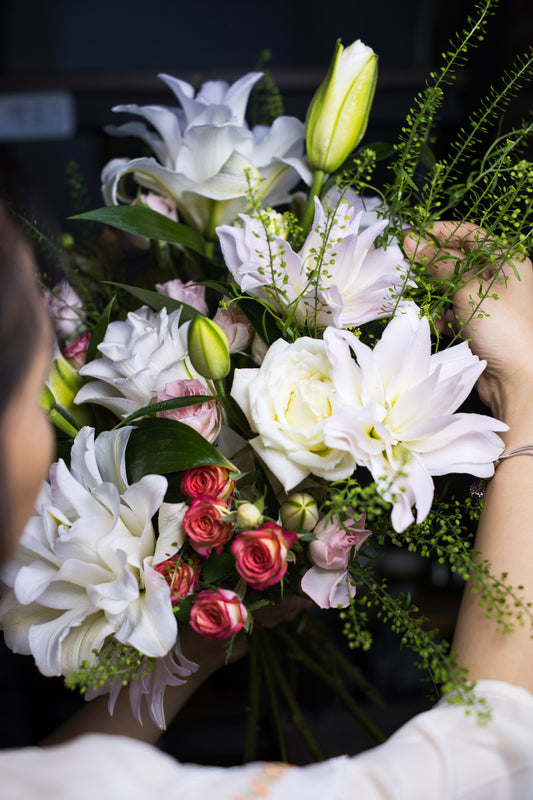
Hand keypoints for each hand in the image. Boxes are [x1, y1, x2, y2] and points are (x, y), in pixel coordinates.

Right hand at [403, 222, 532, 421]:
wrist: (516, 377)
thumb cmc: (503, 327)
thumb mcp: (467, 288)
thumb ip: (438, 263)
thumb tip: (412, 241)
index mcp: (506, 260)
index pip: (468, 234)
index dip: (439, 232)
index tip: (411, 235)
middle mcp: (499, 278)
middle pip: (458, 260)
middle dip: (432, 265)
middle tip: (406, 264)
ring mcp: (488, 302)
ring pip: (452, 287)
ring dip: (436, 293)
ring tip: (422, 297)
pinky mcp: (478, 324)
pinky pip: (453, 311)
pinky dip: (443, 316)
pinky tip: (440, 323)